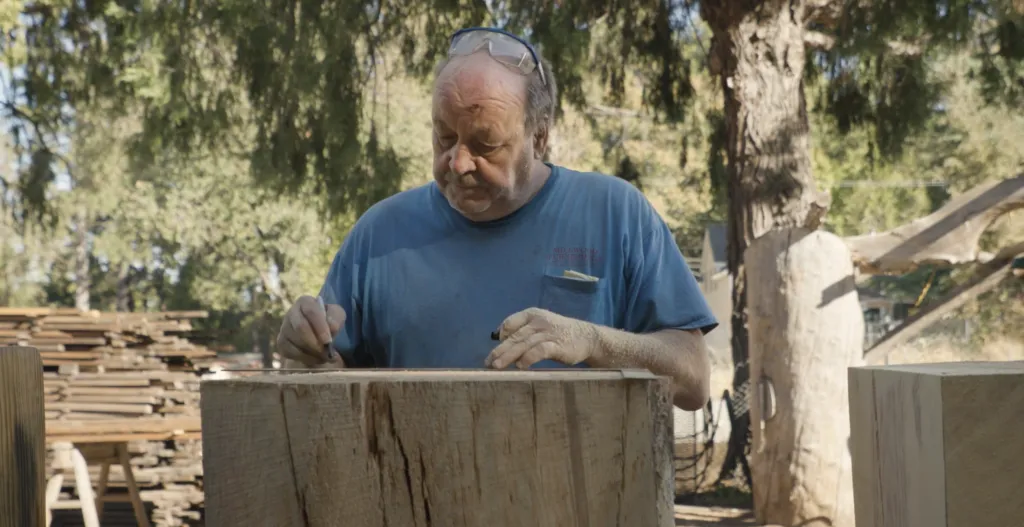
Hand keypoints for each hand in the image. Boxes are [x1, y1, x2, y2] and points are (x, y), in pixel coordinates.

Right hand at [276, 295, 346, 366]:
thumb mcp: (336, 315)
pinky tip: (316, 358)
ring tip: (325, 356)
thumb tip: (332, 327)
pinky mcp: (281, 342)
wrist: (317, 334)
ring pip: (296, 342)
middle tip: (327, 352)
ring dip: (313, 352)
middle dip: (315, 342)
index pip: (311, 311)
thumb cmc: (327, 321)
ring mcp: (284, 328)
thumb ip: (336, 318)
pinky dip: (307, 358)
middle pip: (300, 327)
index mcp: (305, 302)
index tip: (328, 341)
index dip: (320, 327)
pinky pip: (292, 352)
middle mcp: (291, 312)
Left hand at [484, 307, 598, 369]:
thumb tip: (500, 342)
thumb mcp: (540, 326)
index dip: (500, 337)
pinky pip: (539, 351)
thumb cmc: (559, 334)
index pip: (510, 323)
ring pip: (523, 344)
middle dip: (499, 350)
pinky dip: (528, 358)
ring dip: (508, 356)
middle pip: (514, 336)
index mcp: (532, 314)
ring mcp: (548, 332)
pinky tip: (520, 366)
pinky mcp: (557, 345)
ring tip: (497, 367)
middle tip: (487, 362)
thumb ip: (523, 331)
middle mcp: (538, 321)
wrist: (587, 337)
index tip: (493, 353)